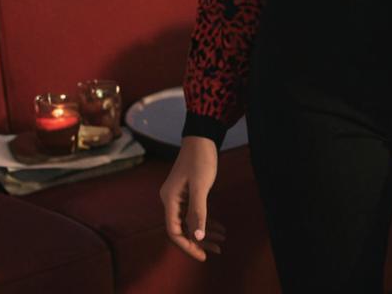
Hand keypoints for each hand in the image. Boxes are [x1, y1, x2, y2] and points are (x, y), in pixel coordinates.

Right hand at [159, 136, 226, 260]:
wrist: (203, 136)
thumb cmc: (200, 159)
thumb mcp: (201, 186)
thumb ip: (198, 212)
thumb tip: (197, 237)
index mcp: (169, 200)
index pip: (174, 232)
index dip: (188, 246)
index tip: (203, 256)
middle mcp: (171, 200)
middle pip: (183, 229)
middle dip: (200, 241)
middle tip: (218, 250)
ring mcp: (179, 197)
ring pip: (190, 222)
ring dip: (205, 232)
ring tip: (222, 239)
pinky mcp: (188, 192)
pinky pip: (194, 213)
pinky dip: (206, 221)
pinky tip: (219, 227)